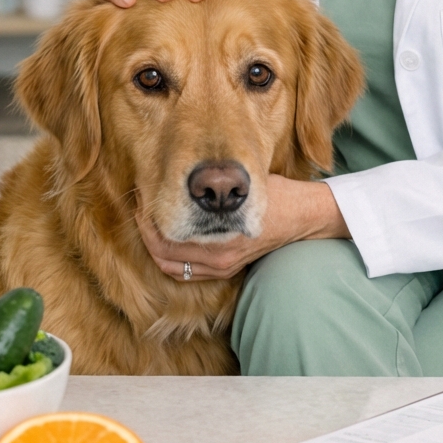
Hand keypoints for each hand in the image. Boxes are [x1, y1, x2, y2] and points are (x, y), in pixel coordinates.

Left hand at [135, 175, 349, 280]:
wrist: (302, 217)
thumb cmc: (274, 194)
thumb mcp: (243, 184)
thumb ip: (212, 184)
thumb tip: (181, 172)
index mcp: (218, 241)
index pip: (167, 237)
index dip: (148, 217)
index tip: (143, 194)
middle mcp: (217, 260)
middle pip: (162, 254)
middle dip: (146, 229)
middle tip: (140, 205)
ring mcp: (220, 267)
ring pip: (170, 265)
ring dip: (155, 244)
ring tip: (150, 220)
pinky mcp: (224, 269)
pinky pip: (184, 271)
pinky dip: (169, 256)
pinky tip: (167, 237)